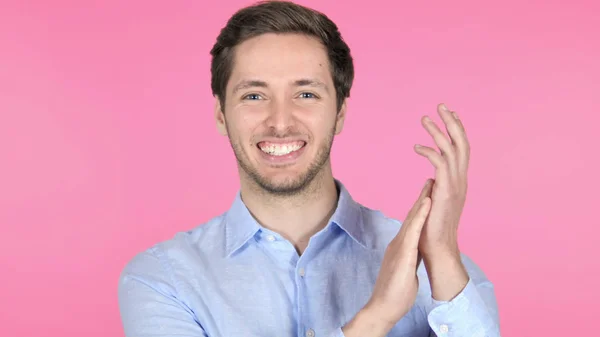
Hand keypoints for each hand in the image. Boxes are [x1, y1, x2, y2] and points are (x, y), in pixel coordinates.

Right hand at [342, 180, 432, 336]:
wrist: (384, 306)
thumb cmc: (395, 293)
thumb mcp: (406, 270)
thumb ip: (410, 259)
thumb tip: (415, 253)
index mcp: (402, 248)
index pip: (413, 225)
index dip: (421, 209)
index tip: (429, 195)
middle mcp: (399, 243)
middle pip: (412, 217)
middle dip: (422, 198)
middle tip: (430, 181)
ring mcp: (400, 247)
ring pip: (413, 219)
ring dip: (422, 201)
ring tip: (431, 184)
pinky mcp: (403, 253)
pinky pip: (414, 230)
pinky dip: (421, 215)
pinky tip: (427, 203)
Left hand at [414, 103, 469, 256]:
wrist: (438, 249)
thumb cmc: (433, 228)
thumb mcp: (435, 202)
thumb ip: (435, 189)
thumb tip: (430, 180)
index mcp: (459, 181)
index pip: (462, 149)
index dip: (458, 130)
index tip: (450, 115)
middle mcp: (461, 180)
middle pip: (462, 143)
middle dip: (452, 122)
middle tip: (441, 105)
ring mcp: (456, 185)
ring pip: (451, 149)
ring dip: (438, 131)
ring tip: (425, 118)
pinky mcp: (446, 191)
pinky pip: (440, 163)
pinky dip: (429, 151)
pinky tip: (417, 147)